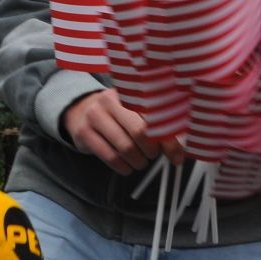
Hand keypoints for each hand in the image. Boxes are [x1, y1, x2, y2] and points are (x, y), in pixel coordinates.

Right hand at [61, 89, 183, 174]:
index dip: (168, 140)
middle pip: (139, 132)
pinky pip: (109, 157)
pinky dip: (123, 167)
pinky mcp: (84, 132)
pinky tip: (126, 166)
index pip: (154, 117)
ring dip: (138, 162)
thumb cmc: (117, 116)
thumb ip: (159, 128)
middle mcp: (110, 100)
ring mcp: (95, 115)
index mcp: (129, 92)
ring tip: (140, 162)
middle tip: (152, 155)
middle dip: (151, 151)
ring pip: (125, 147)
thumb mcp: (136, 113)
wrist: (81, 112)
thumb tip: (179, 153)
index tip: (176, 156)